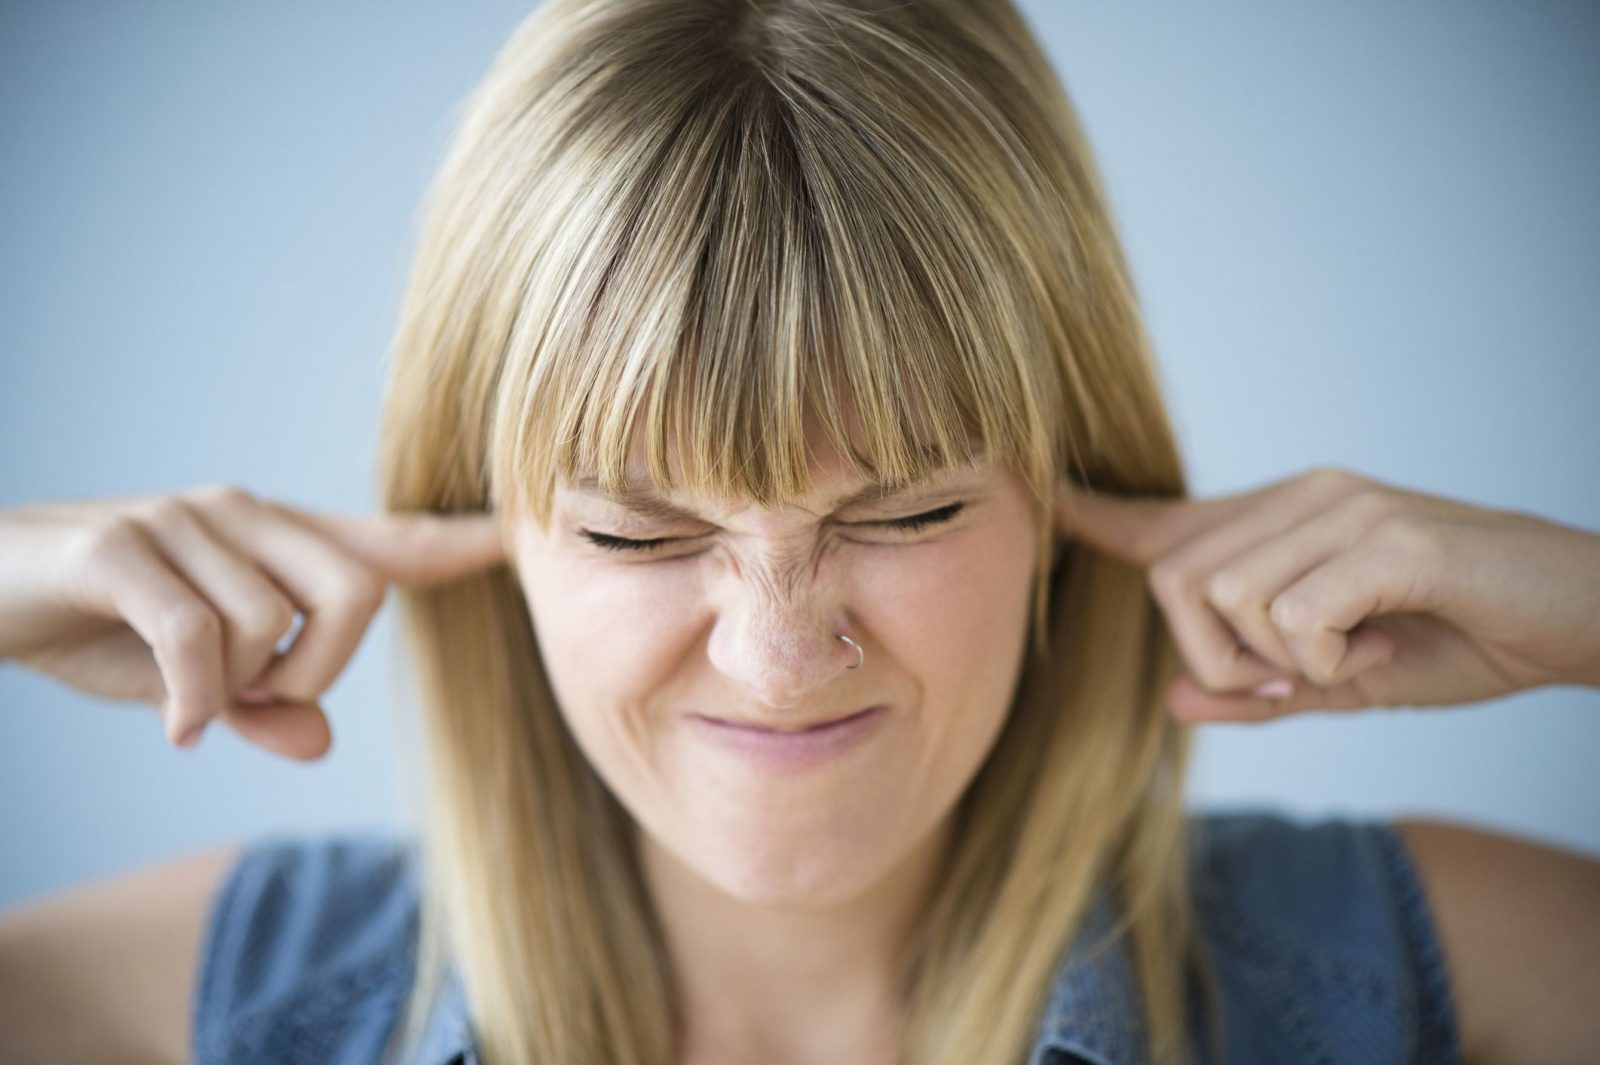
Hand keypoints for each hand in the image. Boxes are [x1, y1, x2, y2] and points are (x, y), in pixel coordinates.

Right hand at [0, 486, 506, 758]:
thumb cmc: (93, 628)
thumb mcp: (190, 682)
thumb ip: (260, 704)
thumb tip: (320, 743)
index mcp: (271, 538)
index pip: (382, 542)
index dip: (451, 544)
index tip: (510, 540)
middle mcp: (241, 514)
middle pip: (358, 594)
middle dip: (325, 671)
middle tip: (262, 699)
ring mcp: (183, 521)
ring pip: (273, 625)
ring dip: (237, 688)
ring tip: (189, 699)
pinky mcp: (123, 547)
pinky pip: (200, 635)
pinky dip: (196, 698)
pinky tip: (177, 728)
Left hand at [1054, 466, 1599, 721]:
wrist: (1574, 618)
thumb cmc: (1460, 639)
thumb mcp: (1343, 683)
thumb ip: (1260, 691)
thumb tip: (1174, 701)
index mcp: (1282, 522)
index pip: (1167, 519)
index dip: (1098, 517)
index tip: (1046, 501)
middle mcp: (1300, 497)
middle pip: (1173, 577)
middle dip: (1214, 655)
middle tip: (1291, 682)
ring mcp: (1340, 508)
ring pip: (1222, 595)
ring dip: (1273, 661)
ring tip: (1345, 660)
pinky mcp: (1384, 535)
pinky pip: (1292, 616)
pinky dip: (1324, 661)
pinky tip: (1377, 648)